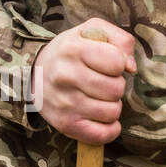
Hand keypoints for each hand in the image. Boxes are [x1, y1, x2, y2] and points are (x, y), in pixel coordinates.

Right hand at [31, 17, 135, 144]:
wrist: (34, 73)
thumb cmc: (70, 51)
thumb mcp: (91, 31)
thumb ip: (119, 39)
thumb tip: (131, 68)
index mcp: (73, 49)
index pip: (117, 62)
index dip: (118, 64)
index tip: (108, 64)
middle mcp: (66, 76)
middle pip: (116, 89)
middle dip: (115, 86)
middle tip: (102, 83)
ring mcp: (65, 103)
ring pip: (112, 112)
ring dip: (112, 106)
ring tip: (98, 98)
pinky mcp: (65, 124)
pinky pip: (102, 135)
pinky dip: (109, 129)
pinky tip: (102, 118)